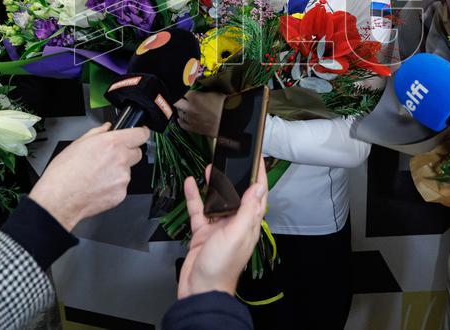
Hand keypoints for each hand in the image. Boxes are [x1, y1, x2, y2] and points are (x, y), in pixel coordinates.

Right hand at [29, 123, 148, 230]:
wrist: (59, 200)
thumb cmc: (63, 173)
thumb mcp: (77, 144)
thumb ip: (97, 133)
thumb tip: (107, 128)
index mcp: (112, 143)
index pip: (141, 135)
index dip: (140, 133)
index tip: (138, 134)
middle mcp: (121, 160)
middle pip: (137, 153)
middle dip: (127, 153)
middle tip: (109, 158)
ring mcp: (123, 178)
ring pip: (128, 171)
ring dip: (118, 171)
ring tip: (97, 175)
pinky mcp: (121, 194)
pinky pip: (121, 186)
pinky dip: (113, 186)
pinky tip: (97, 186)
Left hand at [175, 90, 224, 135]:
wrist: (226, 123)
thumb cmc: (223, 107)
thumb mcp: (217, 93)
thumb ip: (208, 88)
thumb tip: (206, 82)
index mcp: (194, 97)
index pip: (182, 91)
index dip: (183, 89)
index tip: (184, 89)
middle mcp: (189, 108)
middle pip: (176, 102)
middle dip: (178, 99)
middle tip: (181, 98)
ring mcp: (190, 118)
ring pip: (179, 113)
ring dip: (181, 110)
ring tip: (183, 107)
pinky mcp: (192, 128)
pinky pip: (182, 124)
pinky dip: (181, 120)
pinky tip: (180, 118)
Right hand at [177, 161, 267, 298]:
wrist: (200, 290)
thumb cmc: (221, 267)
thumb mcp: (237, 235)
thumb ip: (247, 210)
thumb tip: (258, 188)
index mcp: (249, 224)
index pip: (258, 196)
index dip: (259, 177)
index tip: (258, 159)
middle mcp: (235, 224)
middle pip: (237, 195)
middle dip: (234, 177)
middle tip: (232, 159)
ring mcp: (218, 228)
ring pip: (217, 200)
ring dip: (214, 185)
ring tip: (210, 168)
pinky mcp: (203, 232)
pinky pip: (198, 210)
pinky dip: (194, 197)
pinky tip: (189, 184)